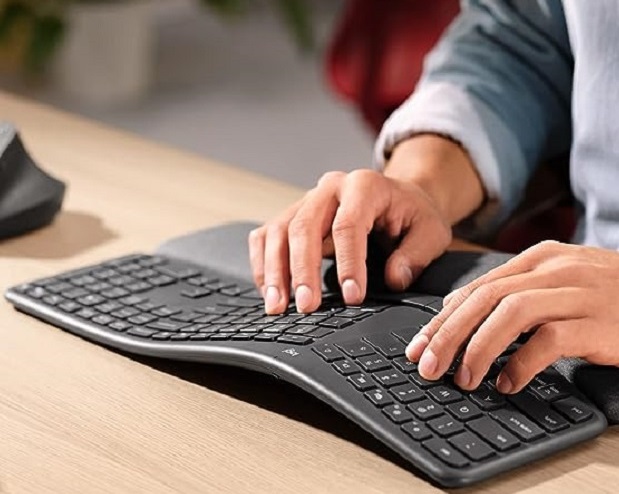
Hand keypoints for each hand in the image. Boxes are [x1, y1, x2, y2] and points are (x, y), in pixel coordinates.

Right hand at [248, 169, 452, 313]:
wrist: (398, 198)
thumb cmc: (412, 216)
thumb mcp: (431, 232)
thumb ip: (415, 255)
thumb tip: (393, 279)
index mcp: (365, 186)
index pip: (348, 225)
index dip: (349, 263)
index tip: (353, 297)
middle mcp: (330, 188)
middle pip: (303, 226)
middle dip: (302, 270)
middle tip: (306, 307)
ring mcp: (306, 200)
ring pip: (278, 231)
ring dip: (274, 271)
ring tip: (277, 306)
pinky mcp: (292, 215)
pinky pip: (266, 236)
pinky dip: (263, 264)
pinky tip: (268, 290)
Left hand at [406, 240, 618, 393]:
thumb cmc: (606, 295)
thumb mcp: (556, 283)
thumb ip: (511, 292)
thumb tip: (457, 312)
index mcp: (537, 259)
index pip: (476, 288)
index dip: (441, 318)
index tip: (419, 344)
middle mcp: (553, 270)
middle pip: (485, 298)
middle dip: (448, 334)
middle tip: (426, 364)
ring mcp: (578, 293)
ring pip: (511, 314)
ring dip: (478, 347)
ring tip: (462, 378)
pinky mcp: (599, 322)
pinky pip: (550, 340)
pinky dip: (522, 362)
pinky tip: (507, 382)